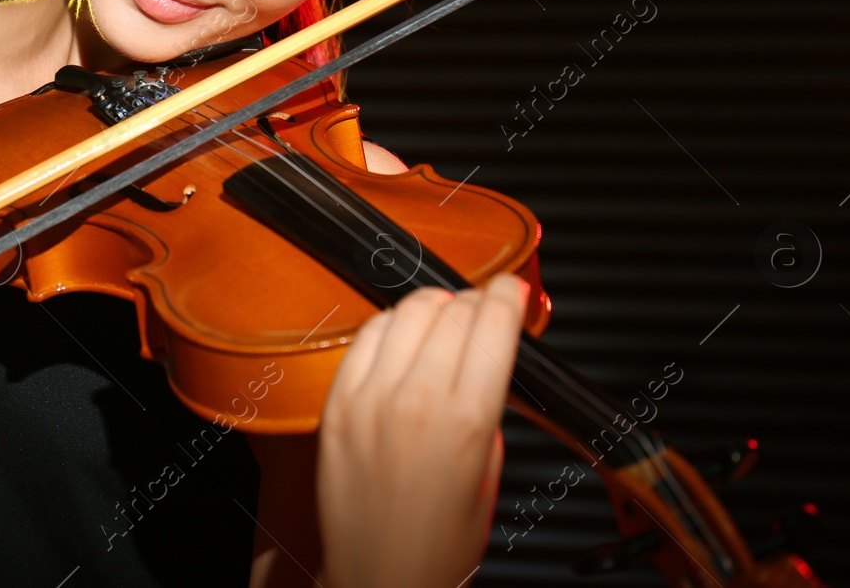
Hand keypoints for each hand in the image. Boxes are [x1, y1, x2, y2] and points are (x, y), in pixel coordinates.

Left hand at [316, 275, 526, 587]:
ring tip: (444, 322)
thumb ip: (487, 407)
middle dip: (475, 303)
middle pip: (452, 309)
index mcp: (465, 419)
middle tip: (483, 312)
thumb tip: (486, 356)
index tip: (512, 290)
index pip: (492, 322)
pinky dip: (390, 325)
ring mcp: (369, 398)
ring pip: (407, 311)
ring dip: (433, 307)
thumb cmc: (440, 545)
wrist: (381, 581)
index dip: (508, 296)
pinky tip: (402, 337)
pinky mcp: (336, 404)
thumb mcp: (489, 475)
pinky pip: (366, 336)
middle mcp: (415, 399)